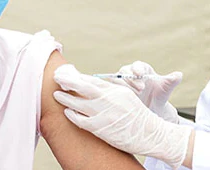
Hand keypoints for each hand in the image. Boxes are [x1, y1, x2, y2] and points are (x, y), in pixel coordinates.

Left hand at [53, 64, 191, 168]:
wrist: (153, 134)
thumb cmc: (139, 115)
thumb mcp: (126, 96)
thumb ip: (110, 89)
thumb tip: (94, 82)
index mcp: (115, 90)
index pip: (92, 80)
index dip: (77, 77)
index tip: (66, 75)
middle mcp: (109, 100)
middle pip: (83, 87)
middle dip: (68, 81)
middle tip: (56, 78)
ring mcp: (105, 114)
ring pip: (79, 104)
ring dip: (65, 98)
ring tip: (56, 95)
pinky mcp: (102, 128)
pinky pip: (82, 120)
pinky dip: (72, 115)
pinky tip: (67, 112)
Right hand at [112, 61, 181, 122]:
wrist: (151, 108)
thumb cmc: (158, 95)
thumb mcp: (166, 89)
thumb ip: (171, 82)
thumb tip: (179, 75)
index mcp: (141, 69)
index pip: (137, 65)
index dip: (137, 68)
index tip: (140, 74)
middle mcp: (129, 73)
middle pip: (124, 71)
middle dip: (131, 79)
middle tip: (141, 89)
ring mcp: (121, 81)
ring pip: (116, 80)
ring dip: (123, 86)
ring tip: (134, 95)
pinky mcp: (115, 90)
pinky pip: (111, 88)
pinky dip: (114, 92)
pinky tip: (122, 99)